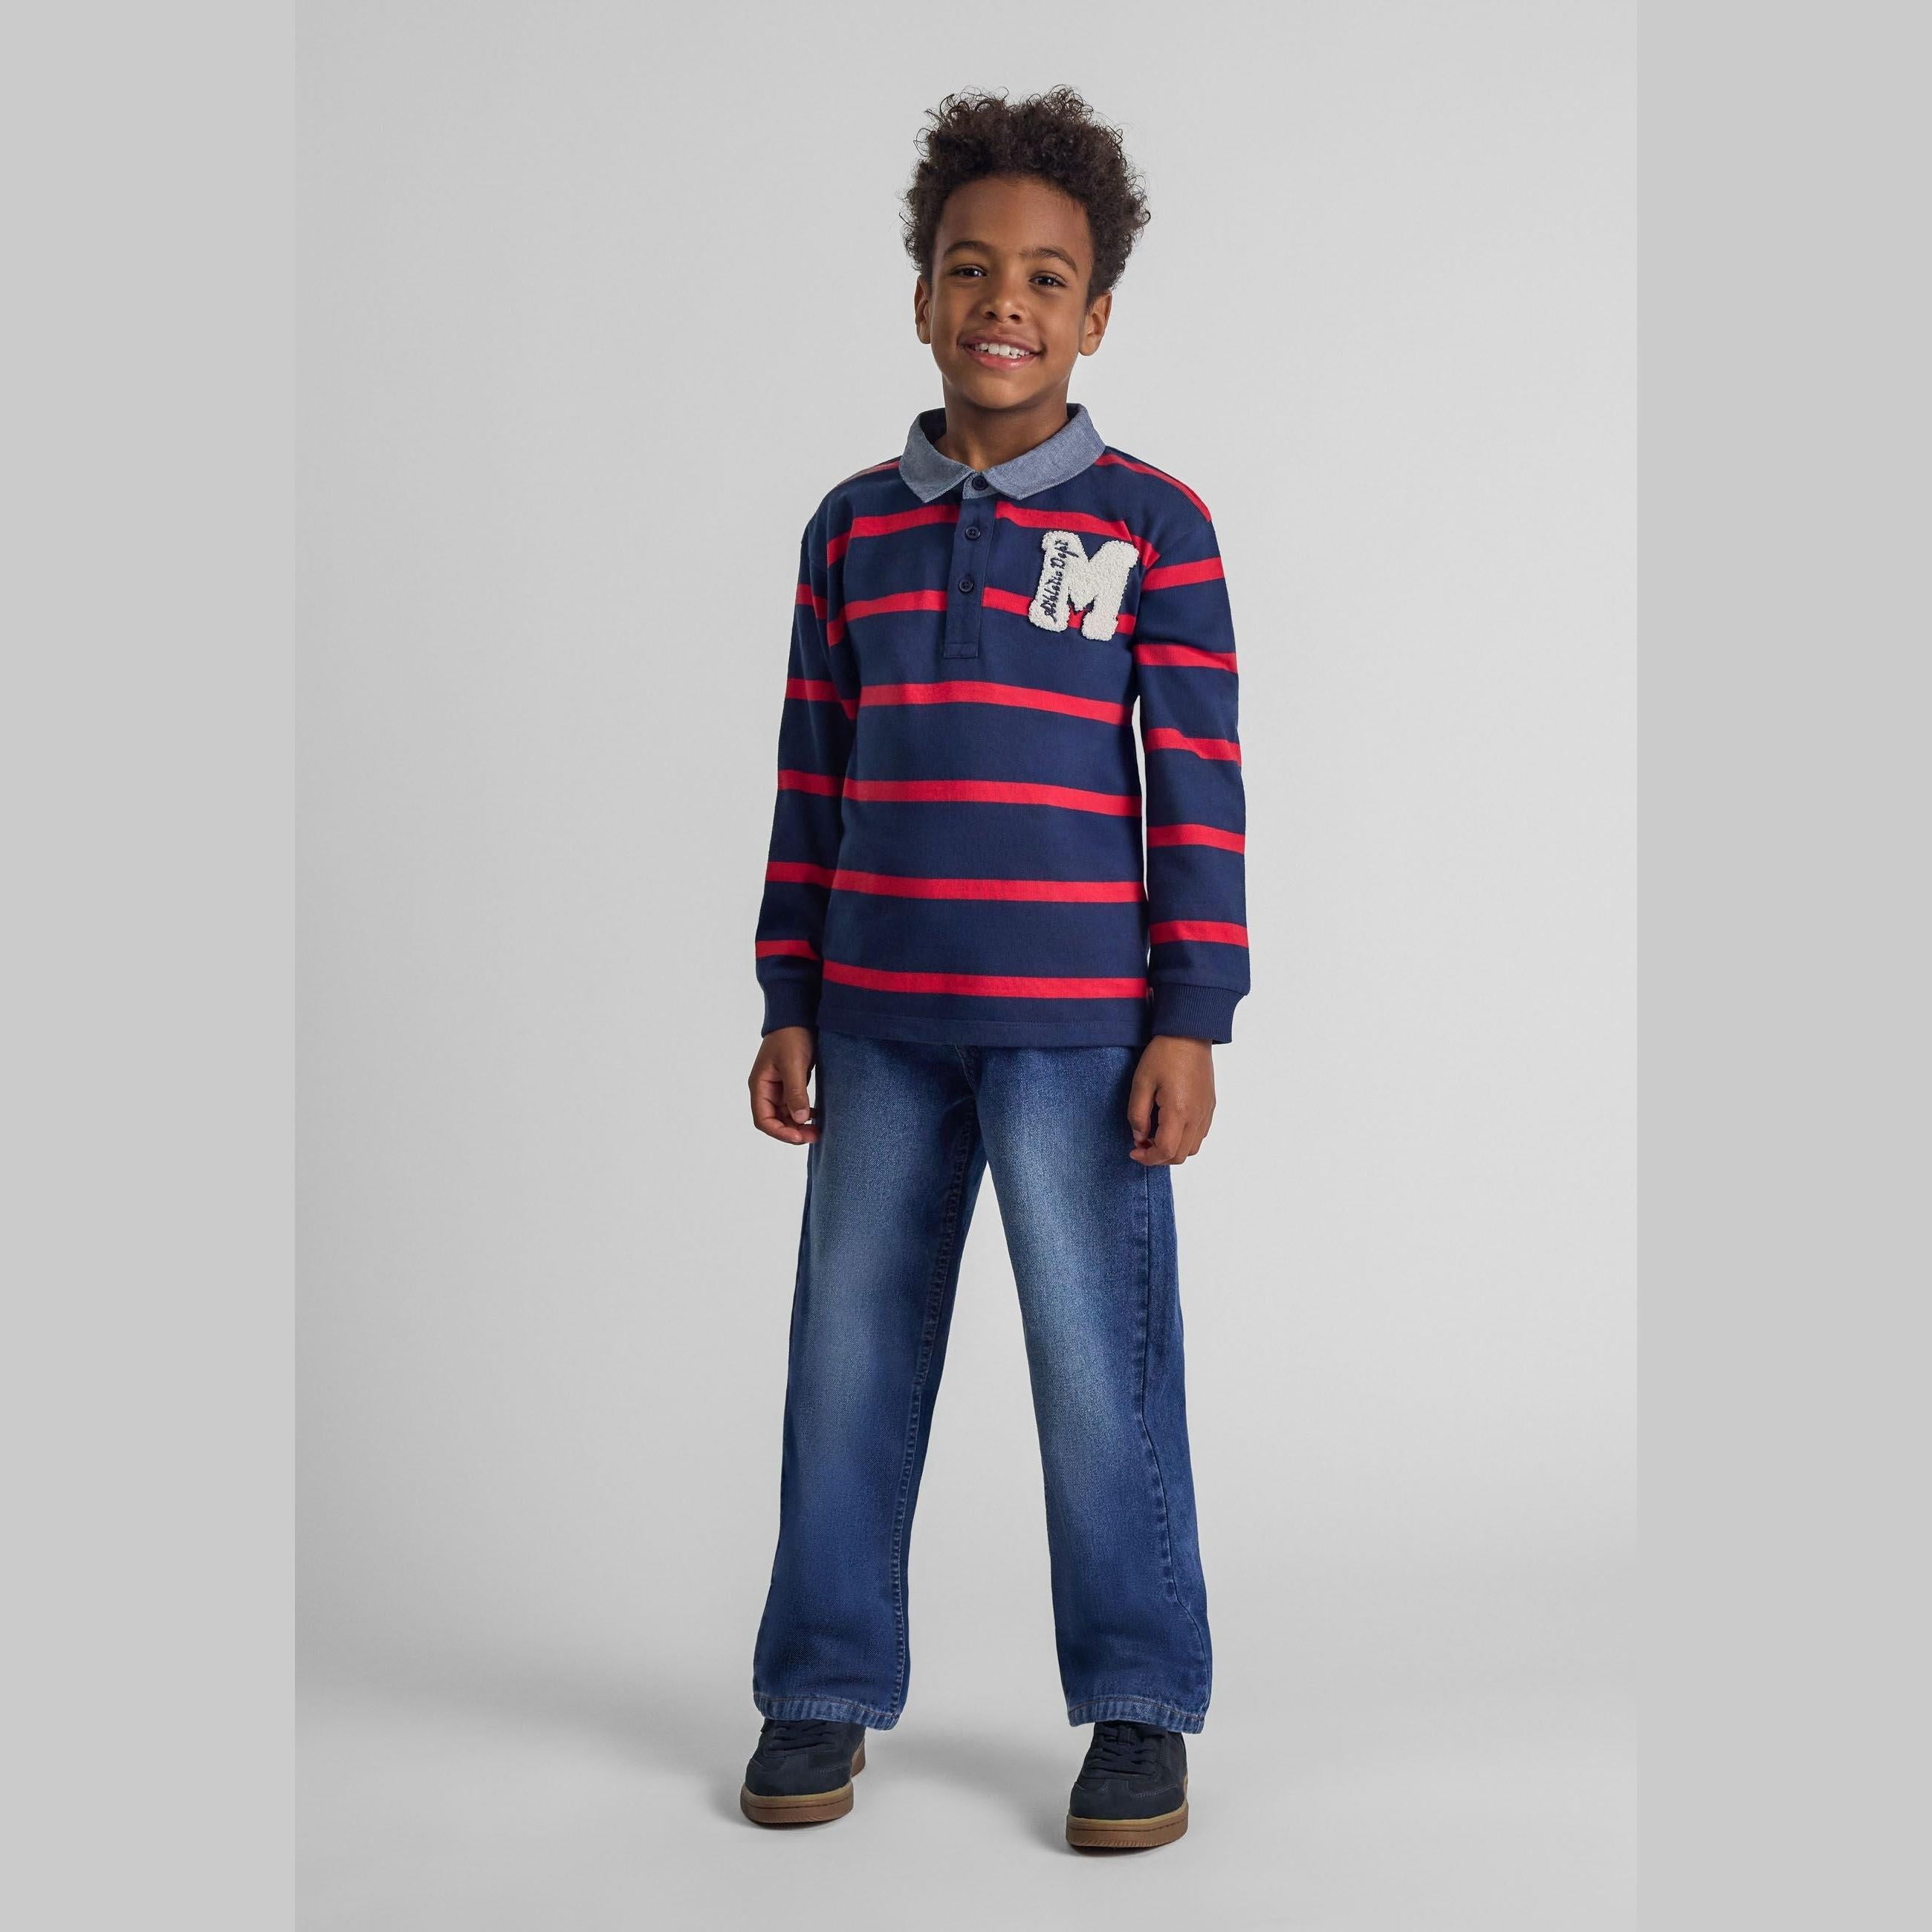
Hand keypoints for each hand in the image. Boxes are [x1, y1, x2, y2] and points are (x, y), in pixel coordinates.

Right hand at [749, 1025, 818, 1143]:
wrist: (798, 1016)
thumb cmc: (791, 1036)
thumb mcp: (793, 1064)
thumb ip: (795, 1092)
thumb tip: (799, 1119)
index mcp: (759, 1085)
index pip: (763, 1119)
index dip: (780, 1132)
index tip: (799, 1137)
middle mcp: (766, 1089)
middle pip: (775, 1121)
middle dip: (792, 1131)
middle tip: (815, 1135)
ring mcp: (778, 1088)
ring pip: (786, 1115)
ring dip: (799, 1125)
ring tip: (818, 1130)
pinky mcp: (791, 1084)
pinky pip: (794, 1106)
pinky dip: (804, 1114)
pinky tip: (817, 1116)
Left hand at [1127, 1035, 1215, 1164]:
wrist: (1189, 1034)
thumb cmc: (1164, 1054)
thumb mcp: (1141, 1082)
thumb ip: (1137, 1114)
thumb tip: (1139, 1137)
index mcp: (1178, 1111)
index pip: (1165, 1150)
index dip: (1147, 1158)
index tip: (1133, 1151)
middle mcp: (1196, 1116)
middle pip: (1180, 1156)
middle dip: (1158, 1157)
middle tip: (1141, 1144)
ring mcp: (1206, 1112)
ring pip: (1193, 1148)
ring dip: (1173, 1150)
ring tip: (1155, 1136)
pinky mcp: (1210, 1106)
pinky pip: (1200, 1135)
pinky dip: (1185, 1140)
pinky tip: (1170, 1126)